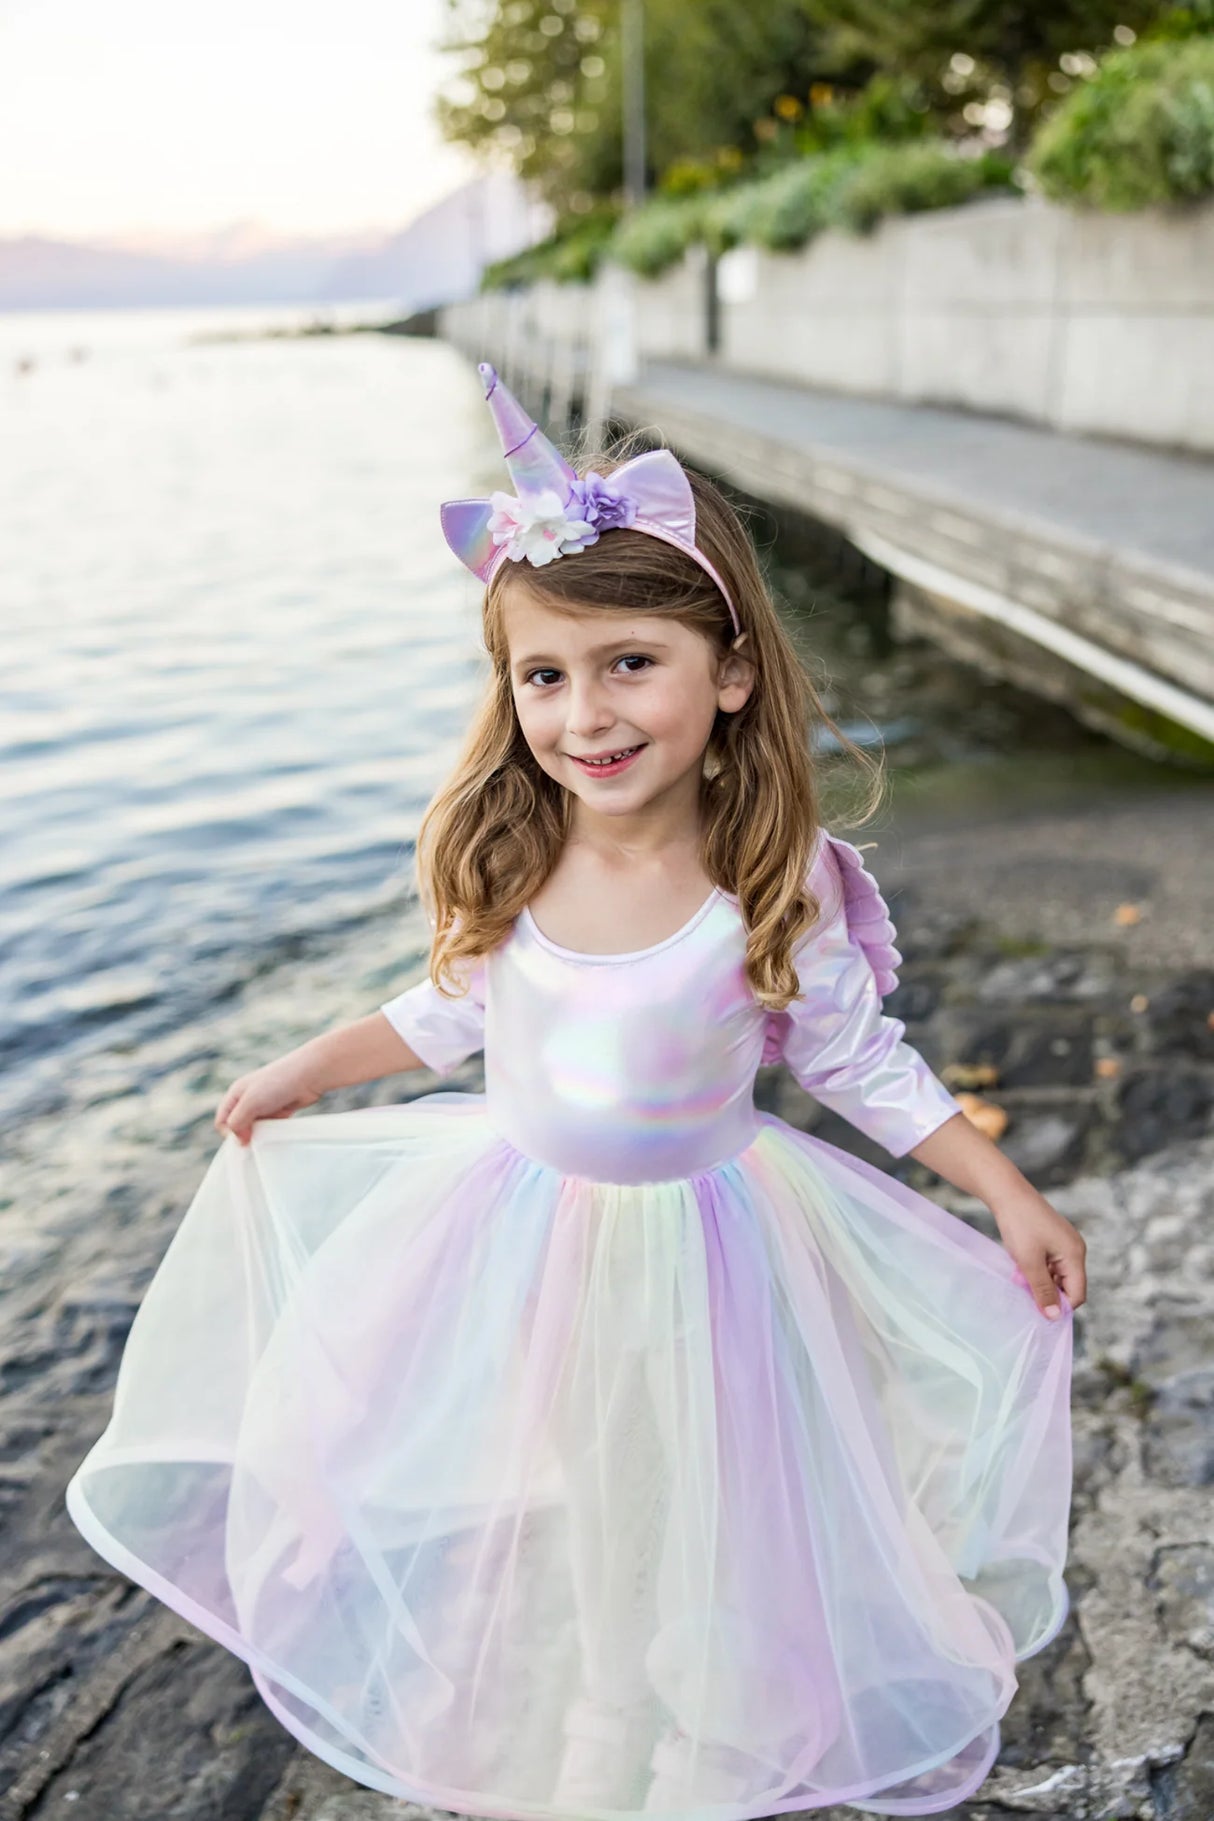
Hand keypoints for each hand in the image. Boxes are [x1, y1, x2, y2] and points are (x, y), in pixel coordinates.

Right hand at [214, 1052, 324, 1145]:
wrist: (309, 1075)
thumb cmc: (277, 1083)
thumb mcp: (250, 1103)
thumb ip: (238, 1123)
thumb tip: (239, 1141)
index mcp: (235, 1094)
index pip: (222, 1121)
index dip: (230, 1133)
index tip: (246, 1137)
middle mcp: (247, 1099)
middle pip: (239, 1126)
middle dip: (247, 1134)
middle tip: (259, 1135)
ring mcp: (263, 1105)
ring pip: (255, 1128)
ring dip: (261, 1132)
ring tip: (272, 1127)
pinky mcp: (278, 1110)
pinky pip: (270, 1126)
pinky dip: (273, 1129)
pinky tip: (280, 1126)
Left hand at [991, 1185, 1086, 1319]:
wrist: (1007, 1193)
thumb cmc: (1019, 1225)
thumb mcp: (1029, 1262)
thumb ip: (1043, 1290)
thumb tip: (1055, 1316)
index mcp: (1075, 1254)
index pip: (1077, 1294)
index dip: (1060, 1306)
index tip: (1038, 1311)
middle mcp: (1074, 1248)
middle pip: (1068, 1285)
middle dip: (1048, 1293)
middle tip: (1025, 1292)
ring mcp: (1064, 1242)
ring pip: (1057, 1275)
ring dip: (1040, 1281)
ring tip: (1020, 1277)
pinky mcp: (1053, 1238)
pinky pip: (1050, 1263)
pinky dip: (1037, 1269)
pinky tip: (1020, 1266)